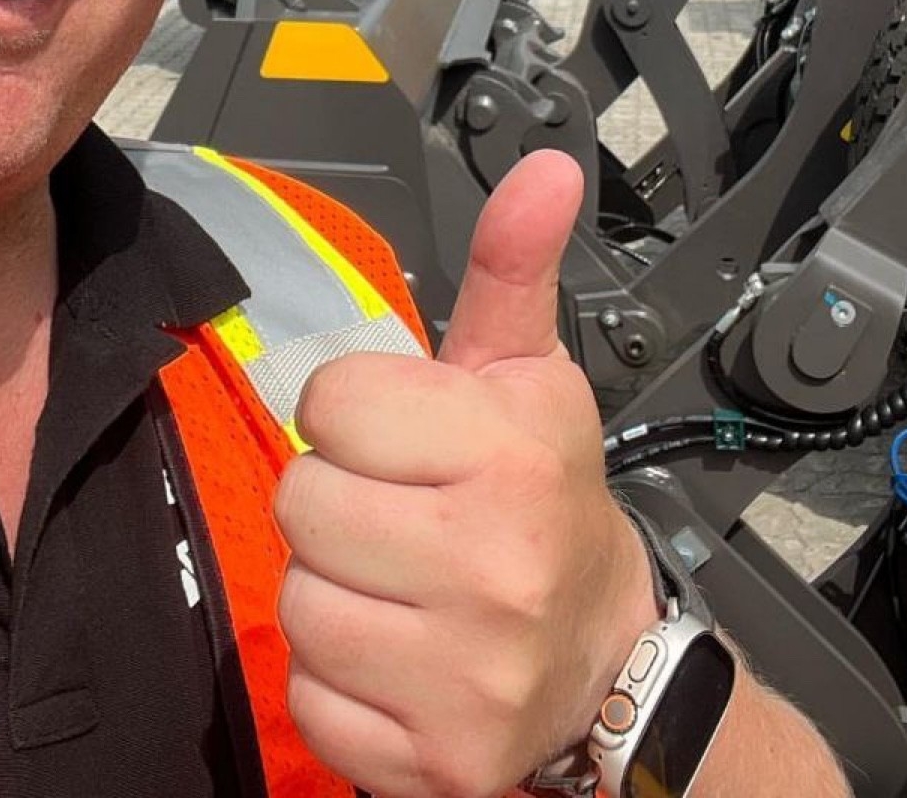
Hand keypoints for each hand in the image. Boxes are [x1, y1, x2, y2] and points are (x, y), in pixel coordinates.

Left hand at [274, 148, 657, 797]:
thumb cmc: (544, 499)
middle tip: (400, 514)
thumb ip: (512, 267)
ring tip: (400, 585)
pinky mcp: (435, 760)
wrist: (607, 659)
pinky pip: (314, 699)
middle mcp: (494, 563)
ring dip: (336, 593)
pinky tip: (400, 655)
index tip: (404, 438)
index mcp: (511, 450)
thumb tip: (545, 168)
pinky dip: (343, 683)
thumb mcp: (529, 374)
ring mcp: (467, 673)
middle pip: (302, 503)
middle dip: (340, 503)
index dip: (357, 414)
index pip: (329, 402)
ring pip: (299, 603)